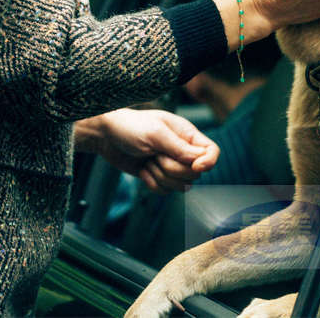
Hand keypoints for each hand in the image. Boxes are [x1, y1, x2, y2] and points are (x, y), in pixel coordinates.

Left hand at [94, 108, 218, 193]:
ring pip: (181, 186)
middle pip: (195, 174)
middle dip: (173, 169)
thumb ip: (179, 148)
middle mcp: (182, 150)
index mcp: (186, 134)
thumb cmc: (130, 127)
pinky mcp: (158, 176)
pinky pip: (165, 191)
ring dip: (160, 176)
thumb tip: (200, 162)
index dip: (208, 163)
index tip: (193, 166)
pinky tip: (142, 169)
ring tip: (148, 160)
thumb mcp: (155, 133)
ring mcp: (170, 164)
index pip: (212, 151)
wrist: (106, 137)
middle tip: (155, 155)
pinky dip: (152, 183)